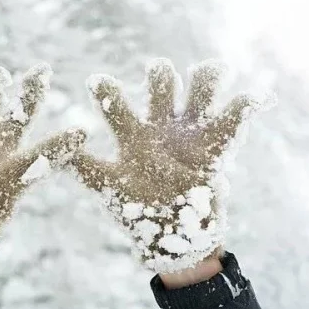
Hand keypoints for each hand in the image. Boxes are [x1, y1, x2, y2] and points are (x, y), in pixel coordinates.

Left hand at [71, 59, 272, 272]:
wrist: (174, 237)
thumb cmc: (139, 212)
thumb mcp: (110, 189)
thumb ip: (88, 170)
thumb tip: (56, 155)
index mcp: (134, 135)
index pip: (119, 107)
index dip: (109, 92)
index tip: (98, 82)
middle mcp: (162, 128)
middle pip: (162, 89)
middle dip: (161, 78)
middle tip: (158, 73)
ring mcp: (190, 135)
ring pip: (199, 95)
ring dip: (204, 81)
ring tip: (208, 70)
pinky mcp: (216, 149)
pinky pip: (232, 123)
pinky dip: (243, 108)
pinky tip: (251, 98)